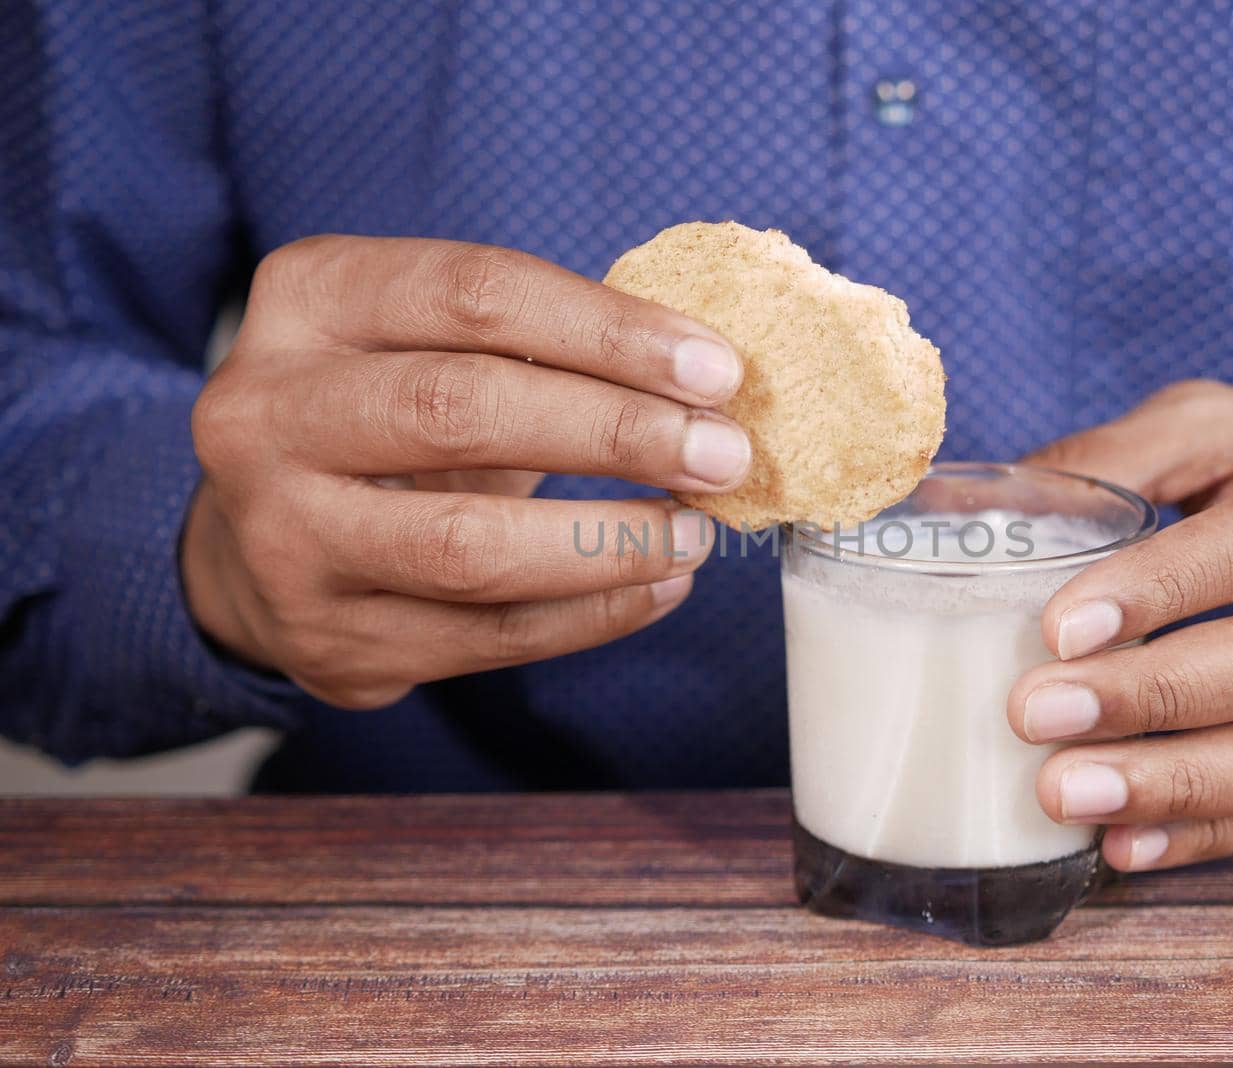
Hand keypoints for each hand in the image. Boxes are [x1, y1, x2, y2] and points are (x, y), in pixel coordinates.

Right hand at [184, 235, 748, 706]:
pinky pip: (486, 635)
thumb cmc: (382, 420)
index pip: (473, 294)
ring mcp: (284, 535)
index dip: (609, 330)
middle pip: (461, 409)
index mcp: (308, 300)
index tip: (714, 368)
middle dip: (616, 431)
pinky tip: (657, 586)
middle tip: (722, 453)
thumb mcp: (427, 345)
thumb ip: (538, 343)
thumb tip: (703, 379)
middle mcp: (266, 412)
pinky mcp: (327, 637)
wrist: (257, 543)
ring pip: (469, 546)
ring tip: (696, 532)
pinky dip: (592, 614)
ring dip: (610, 541)